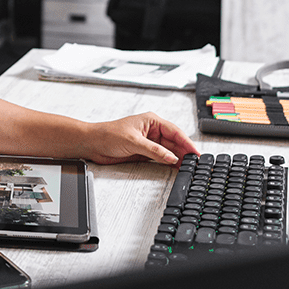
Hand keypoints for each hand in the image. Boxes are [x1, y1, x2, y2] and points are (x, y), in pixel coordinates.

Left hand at [83, 112, 198, 165]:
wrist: (92, 144)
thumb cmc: (108, 134)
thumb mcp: (133, 141)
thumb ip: (154, 150)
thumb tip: (171, 157)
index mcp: (151, 121)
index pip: (175, 131)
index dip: (187, 142)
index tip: (195, 152)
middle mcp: (152, 130)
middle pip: (174, 142)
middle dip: (185, 151)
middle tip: (195, 163)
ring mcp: (149, 142)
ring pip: (169, 150)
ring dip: (178, 158)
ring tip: (189, 166)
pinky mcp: (144, 152)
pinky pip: (161, 157)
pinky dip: (168, 162)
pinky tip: (176, 167)